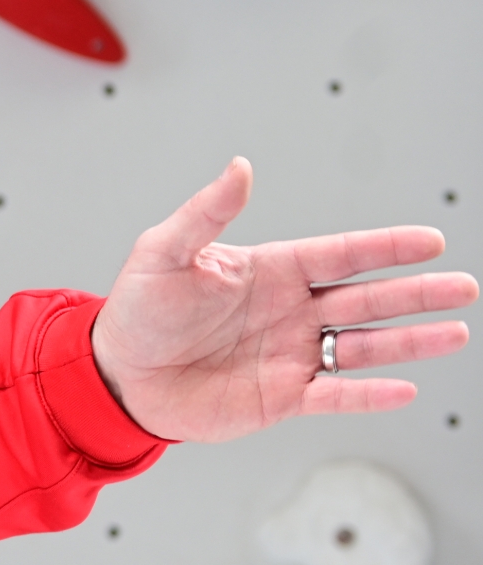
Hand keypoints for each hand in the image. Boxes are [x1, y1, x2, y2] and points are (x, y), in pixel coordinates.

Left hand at [91, 158, 476, 442]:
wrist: (117, 374)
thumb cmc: (137, 310)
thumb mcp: (163, 253)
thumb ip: (205, 214)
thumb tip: (239, 168)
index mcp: (270, 270)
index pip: (340, 254)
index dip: (385, 248)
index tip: (430, 241)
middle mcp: (289, 311)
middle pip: (367, 298)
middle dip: (416, 294)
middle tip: (463, 287)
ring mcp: (290, 353)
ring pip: (363, 346)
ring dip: (409, 341)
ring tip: (455, 332)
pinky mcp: (282, 396)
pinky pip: (335, 394)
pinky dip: (369, 394)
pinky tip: (404, 387)